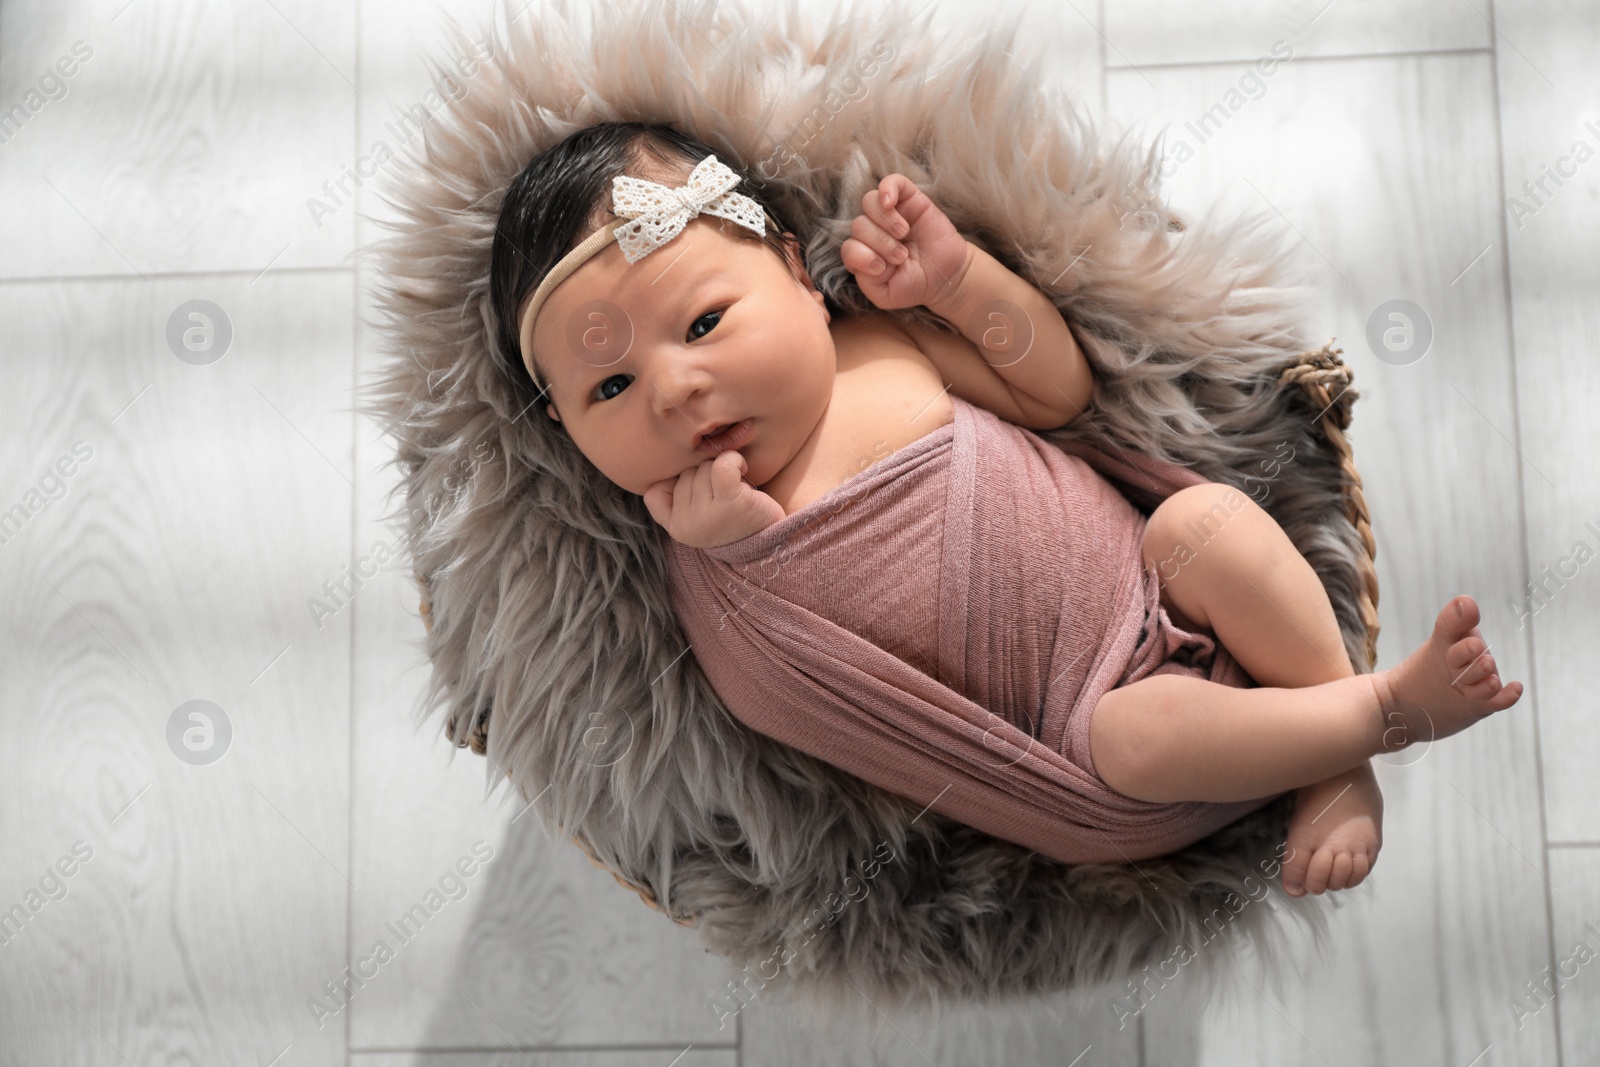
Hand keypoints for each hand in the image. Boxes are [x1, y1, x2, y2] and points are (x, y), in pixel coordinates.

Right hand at [642, 449, 785, 547]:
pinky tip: (744, 469)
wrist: (773, 540)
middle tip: (725, 491)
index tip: (699, 491)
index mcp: (676, 529)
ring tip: (737, 487)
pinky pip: (723, 465)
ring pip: (704, 467)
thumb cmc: (734, 519)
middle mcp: (687, 525)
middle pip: (685, 473)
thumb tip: (671, 453)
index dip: (673, 482)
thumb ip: (680, 494)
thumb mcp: (700, 513)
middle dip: (706, 475)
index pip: (654, 491)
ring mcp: (707, 515)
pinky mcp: (731, 503)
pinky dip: (734, 459)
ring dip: (723, 469)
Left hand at [841, 173, 972, 312]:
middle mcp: (872, 231)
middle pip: (858, 225)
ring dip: (885, 220)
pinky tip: (891, 202)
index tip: (883, 268)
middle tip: (901, 255)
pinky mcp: (909, 198)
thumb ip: (866, 281)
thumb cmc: (914, 284)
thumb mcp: (885, 294)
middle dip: (879, 243)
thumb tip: (866, 255)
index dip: (862, 257)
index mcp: (863, 253)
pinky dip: (887, 189)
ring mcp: (890, 212)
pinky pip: (891, 181)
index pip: (848, 247)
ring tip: (903, 234)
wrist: (945, 276)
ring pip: (869, 203)